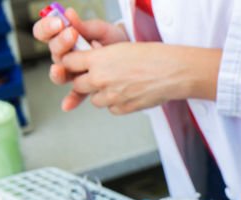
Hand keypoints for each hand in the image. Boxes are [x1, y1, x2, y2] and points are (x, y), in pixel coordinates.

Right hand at [32, 7, 127, 102]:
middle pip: (54, 53)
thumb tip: (69, 14)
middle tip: (71, 35)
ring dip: (59, 72)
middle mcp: (66, 57)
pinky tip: (68, 105)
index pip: (45, 33)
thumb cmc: (115, 41)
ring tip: (61, 69)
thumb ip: (85, 26)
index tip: (58, 22)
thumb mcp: (101, 30)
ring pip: (60, 74)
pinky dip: (71, 100)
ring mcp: (74, 73)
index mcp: (65, 40)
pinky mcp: (85, 87)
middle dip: (60, 44)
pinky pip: (75, 95)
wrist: (134, 58)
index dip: (47, 28)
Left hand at [61, 43, 220, 114]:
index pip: (68, 63)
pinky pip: (111, 109)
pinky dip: (116, 104)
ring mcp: (111, 96)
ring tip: (118, 86)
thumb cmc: (152, 57)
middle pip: (77, 84)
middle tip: (98, 77)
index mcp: (97, 59)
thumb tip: (90, 63)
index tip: (76, 65)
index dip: (72, 64)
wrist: (172, 72)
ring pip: (94, 100)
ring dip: (101, 94)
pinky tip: (128, 94)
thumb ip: (100, 57)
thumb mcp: (120, 48)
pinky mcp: (123, 108)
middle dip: (85, 81)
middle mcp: (100, 78)